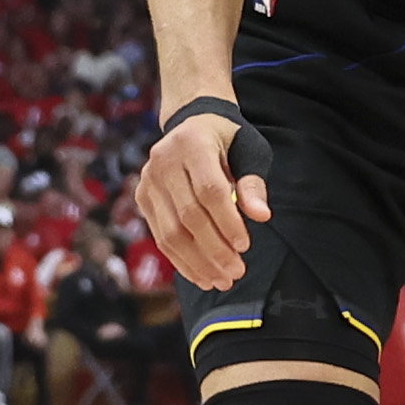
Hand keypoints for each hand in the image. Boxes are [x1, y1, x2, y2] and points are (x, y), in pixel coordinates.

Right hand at [139, 110, 269, 290]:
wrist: (192, 122)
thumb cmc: (229, 140)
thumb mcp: (249, 151)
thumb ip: (253, 182)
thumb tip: (262, 216)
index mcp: (192, 144)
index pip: (209, 191)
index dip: (227, 222)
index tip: (245, 246)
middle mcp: (163, 162)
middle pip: (188, 216)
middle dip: (214, 249)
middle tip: (237, 273)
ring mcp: (148, 181)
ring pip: (170, 232)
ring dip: (197, 262)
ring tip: (222, 281)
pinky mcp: (143, 198)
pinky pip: (160, 236)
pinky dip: (182, 260)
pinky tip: (202, 276)